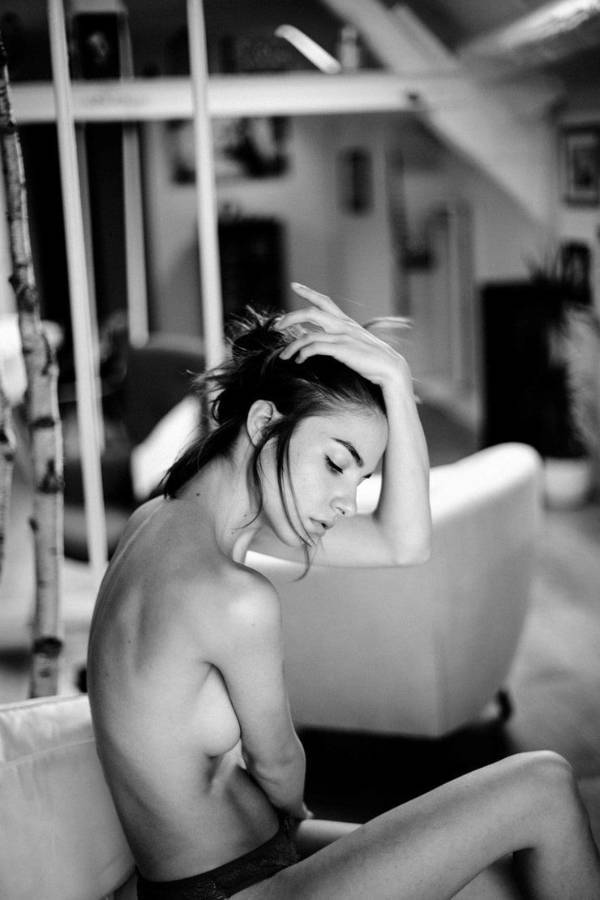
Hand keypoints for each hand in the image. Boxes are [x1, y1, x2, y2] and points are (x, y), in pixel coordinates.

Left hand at [277, 283, 410, 391]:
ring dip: (292, 345)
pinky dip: (303, 353)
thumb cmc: (374, 360)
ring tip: (283, 355)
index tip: (293, 285)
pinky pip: (315, 347)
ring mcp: (342, 336)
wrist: (390, 368)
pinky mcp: (342, 349)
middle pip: (311, 312)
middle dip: (290, 317)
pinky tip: (299, 360)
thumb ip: (342, 339)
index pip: (325, 301)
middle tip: (276, 326)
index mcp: (346, 322)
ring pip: (309, 333)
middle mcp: (343, 325)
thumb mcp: (357, 344)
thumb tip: (326, 342)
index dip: (308, 292)